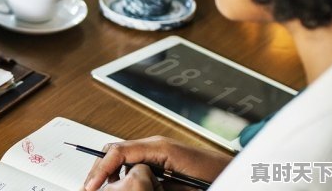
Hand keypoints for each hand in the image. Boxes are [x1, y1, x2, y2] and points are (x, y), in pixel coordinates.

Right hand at [83, 137, 229, 190]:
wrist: (242, 171)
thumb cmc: (219, 176)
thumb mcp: (182, 187)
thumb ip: (153, 182)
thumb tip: (129, 184)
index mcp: (159, 147)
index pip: (119, 152)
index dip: (101, 169)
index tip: (91, 186)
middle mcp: (156, 144)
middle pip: (115, 151)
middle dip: (100, 170)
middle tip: (89, 188)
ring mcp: (158, 150)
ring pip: (123, 157)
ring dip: (110, 173)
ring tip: (101, 188)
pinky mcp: (162, 159)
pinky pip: (134, 163)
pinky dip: (123, 174)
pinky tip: (122, 187)